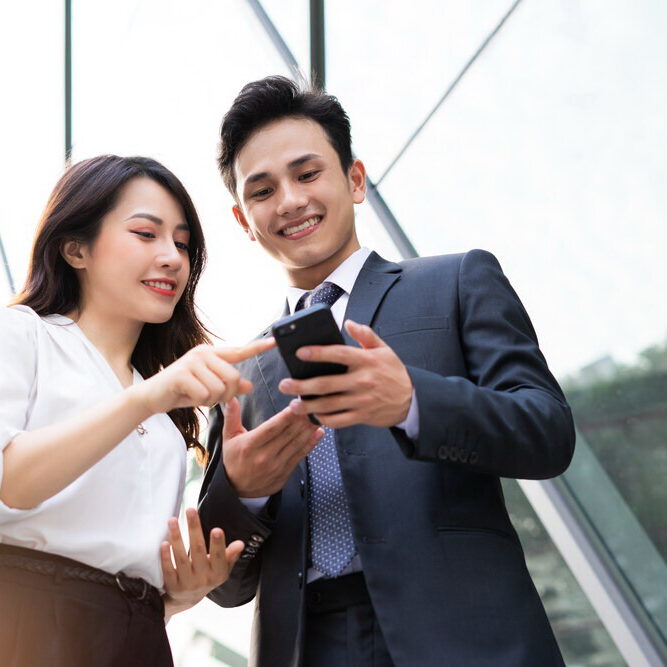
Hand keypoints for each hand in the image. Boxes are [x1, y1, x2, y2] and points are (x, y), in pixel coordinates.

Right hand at [132, 338, 274, 415]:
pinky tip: (186, 396)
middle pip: (233, 378)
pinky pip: (204, 394)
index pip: (240, 351)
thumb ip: (229, 387)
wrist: (151, 397)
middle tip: (209, 396)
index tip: (274, 341)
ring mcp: (192, 361)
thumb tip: (250, 386)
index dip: (258, 347)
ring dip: (209, 400)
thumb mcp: (209, 389)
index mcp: (212, 354)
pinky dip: (198, 402)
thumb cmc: (182, 392)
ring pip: (219, 389)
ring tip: (195, 394)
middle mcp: (203, 353)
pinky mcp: (182, 373)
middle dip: (225, 394)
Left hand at [161, 508, 243, 618]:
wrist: (188, 599)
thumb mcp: (222, 568)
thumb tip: (240, 543)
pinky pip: (168, 570)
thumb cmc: (208, 576)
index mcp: (218, 573)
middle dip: (194, 529)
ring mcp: (187, 583)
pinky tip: (164, 543)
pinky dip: (166, 557)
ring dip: (177, 538)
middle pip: (198, 550)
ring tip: (173, 520)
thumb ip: (230, 555)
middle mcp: (203, 578)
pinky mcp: (172, 585)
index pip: (219, 556)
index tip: (217, 529)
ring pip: (181, 558)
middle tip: (190, 510)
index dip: (218, 544)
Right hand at [222, 397, 322, 496]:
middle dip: (301, 420)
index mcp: (250, 445)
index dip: (285, 417)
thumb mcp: (229, 438)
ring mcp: (276, 466)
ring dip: (308, 430)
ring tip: (317, 417)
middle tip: (311, 406)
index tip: (296, 405)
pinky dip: (311, 444)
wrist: (237, 491)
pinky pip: (300, 456)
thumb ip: (232, 416)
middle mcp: (264, 456)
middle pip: (286, 435)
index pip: (271, 428)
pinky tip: (318, 433)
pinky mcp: (284, 473)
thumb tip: (231, 397)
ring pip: (296, 444)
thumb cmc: (234, 460)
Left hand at [278, 320, 412, 428]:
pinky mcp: (362, 416)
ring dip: (308, 406)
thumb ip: (365, 335)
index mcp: (366, 361)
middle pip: (326, 384)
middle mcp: (362, 381)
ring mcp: (362, 401)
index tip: (300, 352)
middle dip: (302, 385)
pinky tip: (313, 415)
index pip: (339, 354)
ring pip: (329, 405)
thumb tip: (348, 322)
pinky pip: (338, 420)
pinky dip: (323, 419)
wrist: (412, 400)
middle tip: (284, 384)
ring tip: (293, 404)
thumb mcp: (384, 350)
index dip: (318, 353)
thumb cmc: (394, 373)